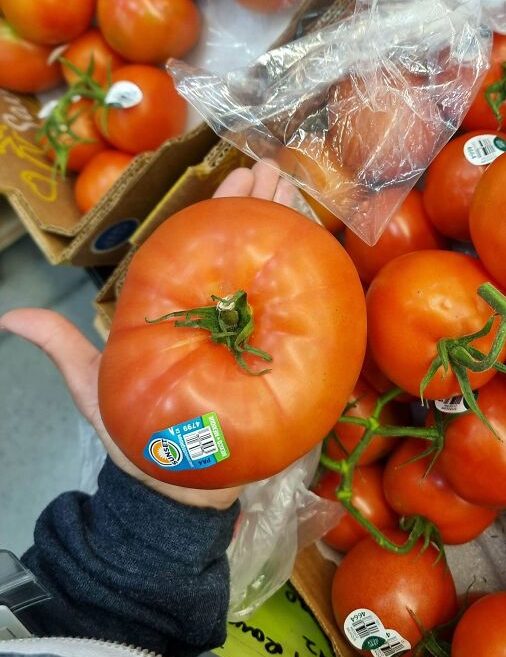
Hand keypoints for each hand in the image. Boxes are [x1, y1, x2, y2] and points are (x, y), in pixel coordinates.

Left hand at [0, 161, 301, 509]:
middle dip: (262, 206)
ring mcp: (256, 338)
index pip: (204, 247)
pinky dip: (315, 282)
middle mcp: (224, 318)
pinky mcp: (284, 363)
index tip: (238, 173)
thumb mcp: (97, 385)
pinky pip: (303, 318)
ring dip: (289, 228)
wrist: (176, 487)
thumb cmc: (138, 433)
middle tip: (274, 169)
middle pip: (245, 251)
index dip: (221, 209)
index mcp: (186, 310)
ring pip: (276, 274)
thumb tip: (12, 317)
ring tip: (297, 188)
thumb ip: (64, 348)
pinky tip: (323, 251)